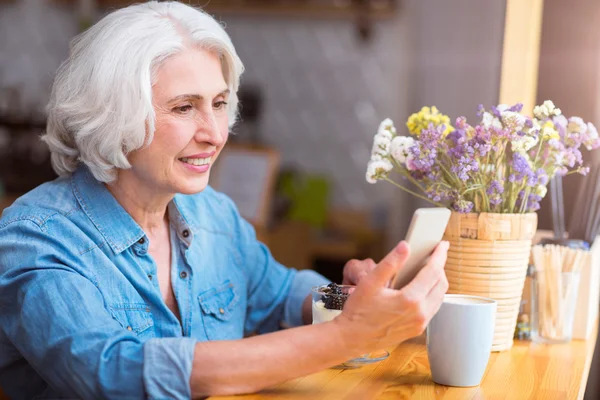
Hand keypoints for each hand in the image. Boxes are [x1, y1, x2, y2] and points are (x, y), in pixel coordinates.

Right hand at [333, 240, 448, 355]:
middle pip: (441, 284)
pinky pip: (432, 309)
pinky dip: (432, 295)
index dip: (440, 255)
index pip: (433, 271)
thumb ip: (390, 263)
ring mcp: (419, 324)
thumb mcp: (370, 282)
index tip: (442, 246)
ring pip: (439, 298)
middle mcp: (420, 314)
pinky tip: (421, 289)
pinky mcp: (416, 330)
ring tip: (429, 270)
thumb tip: (405, 247)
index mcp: (410, 300)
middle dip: (441, 267)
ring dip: (437, 282)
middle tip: (435, 255)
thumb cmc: (358, 312)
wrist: (352, 338)